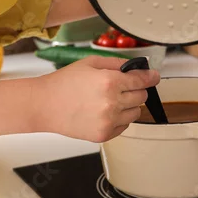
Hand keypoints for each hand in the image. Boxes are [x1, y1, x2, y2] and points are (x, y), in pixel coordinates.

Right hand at [37, 56, 159, 142]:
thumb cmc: (63, 83)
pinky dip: (119, 119)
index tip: (154, 77)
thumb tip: (137, 68)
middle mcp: (112, 103)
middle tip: (120, 87)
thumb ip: (117, 63)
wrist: (43, 105)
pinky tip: (103, 111)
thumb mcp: (90, 63)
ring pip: (136, 113)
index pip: (143, 81)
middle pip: (142, 97)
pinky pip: (124, 126)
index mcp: (110, 82)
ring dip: (128, 105)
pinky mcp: (103, 134)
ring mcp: (108, 121)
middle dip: (135, 90)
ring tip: (109, 100)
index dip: (151, 77)